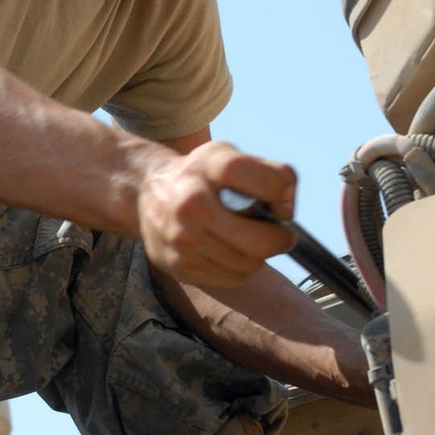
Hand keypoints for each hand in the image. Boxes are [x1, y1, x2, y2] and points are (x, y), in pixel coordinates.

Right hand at [138, 141, 295, 286]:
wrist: (148, 193)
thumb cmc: (201, 176)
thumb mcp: (228, 156)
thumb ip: (268, 172)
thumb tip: (286, 210)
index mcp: (210, 167)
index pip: (271, 182)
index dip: (284, 195)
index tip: (280, 203)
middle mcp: (192, 203)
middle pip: (261, 241)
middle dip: (280, 240)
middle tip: (280, 235)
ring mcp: (183, 238)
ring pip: (250, 264)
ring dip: (258, 255)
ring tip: (246, 239)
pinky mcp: (179, 265)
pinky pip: (233, 278)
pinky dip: (239, 269)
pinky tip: (228, 252)